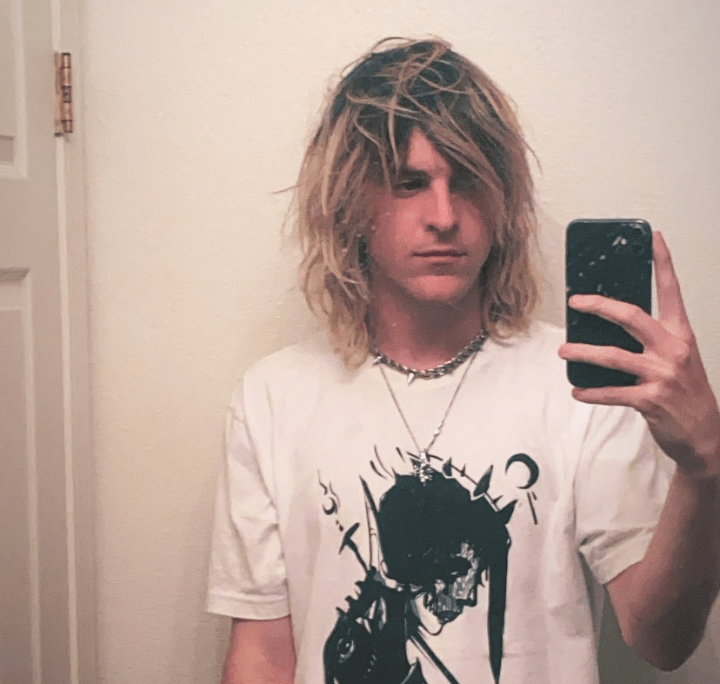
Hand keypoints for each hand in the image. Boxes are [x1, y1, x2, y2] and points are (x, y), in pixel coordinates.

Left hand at [559, 232, 719, 477]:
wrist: (706, 434)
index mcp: (680, 334)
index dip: (663, 263)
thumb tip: (612, 324)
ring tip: (564, 350)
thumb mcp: (677, 359)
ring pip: (613, 356)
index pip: (671, 292)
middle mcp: (672, 349)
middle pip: (630, 316)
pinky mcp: (650, 400)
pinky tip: (577, 391)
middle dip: (599, 306)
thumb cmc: (687, 392)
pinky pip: (612, 392)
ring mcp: (661, 375)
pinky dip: (591, 392)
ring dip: (583, 352)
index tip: (654, 239)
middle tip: (575, 302)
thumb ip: (652, 340)